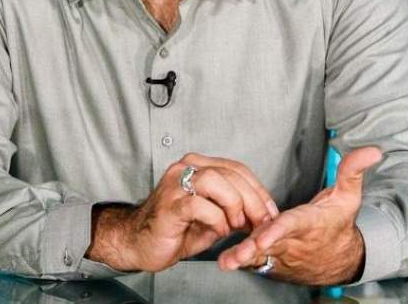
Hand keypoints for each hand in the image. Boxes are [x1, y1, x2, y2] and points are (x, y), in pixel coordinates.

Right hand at [86, 153, 278, 271]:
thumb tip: (261, 213)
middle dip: (253, 200)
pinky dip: (217, 219)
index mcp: (196, 166)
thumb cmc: (173, 229)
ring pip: (217, 182)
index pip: (236, 168)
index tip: (269, 210)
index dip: (257, 190)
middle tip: (261, 221)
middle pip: (231, 174)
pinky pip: (201, 206)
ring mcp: (176, 184)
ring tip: (236, 225)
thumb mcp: (212, 216)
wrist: (138, 243)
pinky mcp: (170, 204)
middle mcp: (185, 169)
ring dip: (234, 206)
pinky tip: (218, 230)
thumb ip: (233, 208)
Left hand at [216, 146, 382, 284]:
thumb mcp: (349, 196)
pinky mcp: (271, 259)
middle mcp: (293, 241)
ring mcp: (281, 253)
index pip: (293, 224)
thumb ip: (353, 170)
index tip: (264, 236)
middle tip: (235, 255)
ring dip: (243, 259)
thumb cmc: (337, 224)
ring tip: (226, 261)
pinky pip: (254, 261)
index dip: (278, 230)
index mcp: (309, 223)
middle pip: (271, 244)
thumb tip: (373, 150)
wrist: (337, 259)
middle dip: (253, 249)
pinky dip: (239, 261)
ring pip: (260, 256)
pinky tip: (223, 260)